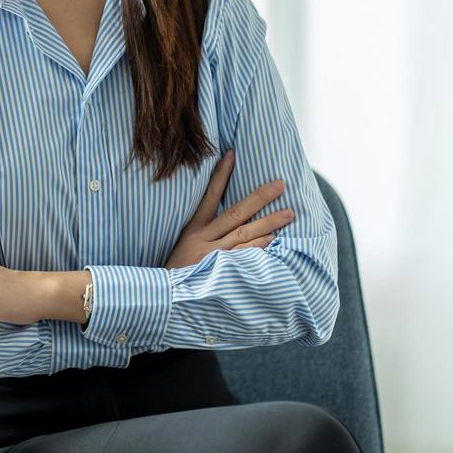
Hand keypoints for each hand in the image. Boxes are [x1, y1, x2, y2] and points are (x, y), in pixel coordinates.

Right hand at [164, 149, 292, 269]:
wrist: (163, 298)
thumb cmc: (178, 272)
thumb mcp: (183, 247)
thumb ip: (202, 233)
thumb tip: (229, 220)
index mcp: (193, 229)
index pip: (209, 195)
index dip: (221, 174)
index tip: (232, 154)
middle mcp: (203, 238)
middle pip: (235, 212)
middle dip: (259, 197)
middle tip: (280, 184)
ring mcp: (212, 255)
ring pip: (244, 233)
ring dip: (268, 222)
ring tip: (289, 213)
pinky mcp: (219, 272)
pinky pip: (242, 256)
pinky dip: (257, 247)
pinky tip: (272, 240)